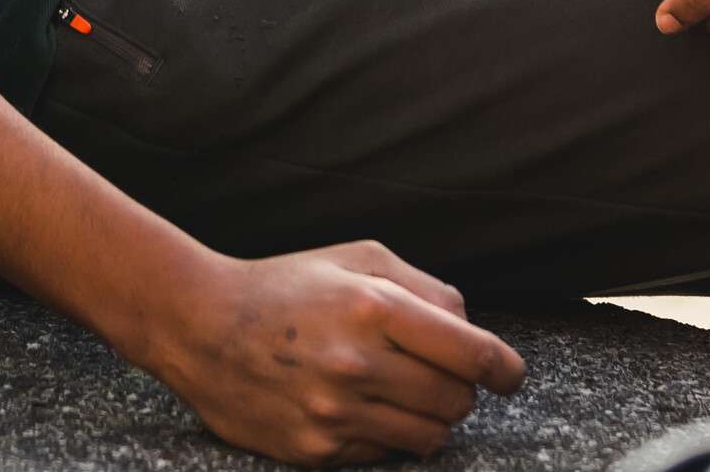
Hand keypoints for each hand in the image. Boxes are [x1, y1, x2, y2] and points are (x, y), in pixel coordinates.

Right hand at [129, 243, 526, 464]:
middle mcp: (358, 363)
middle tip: (444, 377)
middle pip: (456, 400)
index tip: (510, 375)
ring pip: (429, 436)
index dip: (505, 369)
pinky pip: (385, 454)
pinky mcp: (316, 449)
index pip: (472, 353)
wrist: (199, 326)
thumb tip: (471, 331)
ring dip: (431, 417)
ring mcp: (335, 412)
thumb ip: (425, 288)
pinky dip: (388, 434)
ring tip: (405, 392)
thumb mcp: (357, 259)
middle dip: (462, 390)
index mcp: (374, 307)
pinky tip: (363, 407)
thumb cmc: (288, 285)